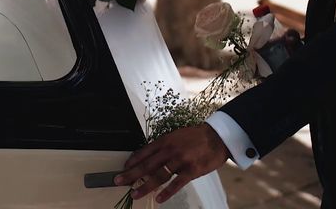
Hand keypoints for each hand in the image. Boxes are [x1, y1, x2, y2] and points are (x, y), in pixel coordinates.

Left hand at [114, 123, 228, 203]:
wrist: (217, 137)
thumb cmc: (195, 137)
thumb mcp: (176, 136)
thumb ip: (164, 147)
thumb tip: (150, 158)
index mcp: (165, 140)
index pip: (144, 151)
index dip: (133, 160)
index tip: (124, 168)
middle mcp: (170, 150)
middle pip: (147, 164)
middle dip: (132, 174)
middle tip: (119, 180)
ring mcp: (181, 161)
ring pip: (159, 175)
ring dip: (145, 186)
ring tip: (135, 194)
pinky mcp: (192, 170)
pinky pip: (177, 184)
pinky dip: (167, 192)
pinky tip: (158, 199)